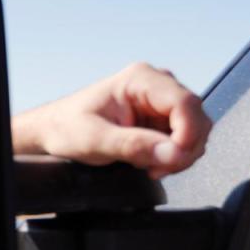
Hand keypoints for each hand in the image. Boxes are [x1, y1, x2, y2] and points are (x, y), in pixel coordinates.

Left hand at [11, 62, 210, 178]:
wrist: (53, 131)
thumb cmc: (66, 128)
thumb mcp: (95, 140)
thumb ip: (134, 146)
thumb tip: (174, 153)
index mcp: (140, 79)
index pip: (185, 103)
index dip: (188, 134)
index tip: (174, 159)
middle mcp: (156, 84)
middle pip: (196, 117)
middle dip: (185, 149)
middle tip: (157, 170)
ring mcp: (160, 101)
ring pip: (194, 130)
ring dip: (180, 155)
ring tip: (149, 167)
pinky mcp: (160, 119)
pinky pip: (183, 139)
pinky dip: (174, 156)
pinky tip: (150, 163)